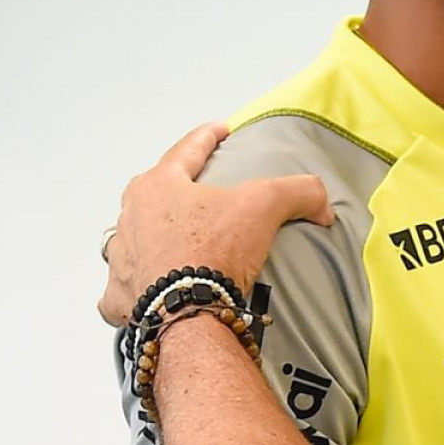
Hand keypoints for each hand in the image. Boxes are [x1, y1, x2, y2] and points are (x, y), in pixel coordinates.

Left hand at [98, 123, 334, 325]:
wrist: (189, 314)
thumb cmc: (214, 251)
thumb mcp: (266, 205)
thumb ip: (299, 191)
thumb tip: (321, 203)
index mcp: (156, 187)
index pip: (186, 150)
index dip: (208, 137)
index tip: (220, 130)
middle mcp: (130, 219)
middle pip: (156, 195)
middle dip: (177, 191)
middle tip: (202, 194)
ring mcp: (122, 261)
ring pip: (138, 240)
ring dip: (157, 239)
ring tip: (184, 245)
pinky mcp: (122, 298)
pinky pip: (129, 287)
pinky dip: (143, 286)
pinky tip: (160, 288)